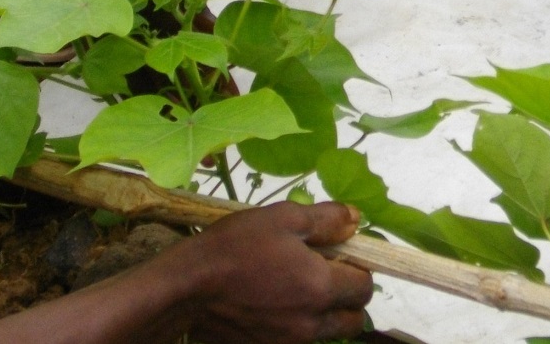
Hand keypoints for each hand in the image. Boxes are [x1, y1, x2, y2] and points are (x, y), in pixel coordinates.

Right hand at [157, 202, 372, 343]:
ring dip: (326, 313)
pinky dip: (299, 324)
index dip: (359, 268)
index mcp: (321, 288)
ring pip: (328, 332)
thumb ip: (326, 220)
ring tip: (297, 287)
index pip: (365, 286)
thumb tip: (355, 220)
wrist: (184, 290)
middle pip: (353, 318)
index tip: (339, 254)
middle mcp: (311, 323)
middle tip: (324, 272)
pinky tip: (275, 303)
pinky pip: (299, 340)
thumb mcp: (282, 218)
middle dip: (348, 296)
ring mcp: (289, 342)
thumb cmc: (234, 247)